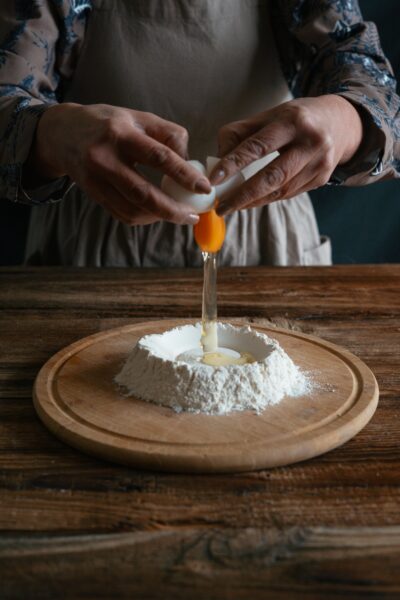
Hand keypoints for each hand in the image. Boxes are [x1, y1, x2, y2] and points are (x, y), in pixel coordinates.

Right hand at [26, 103, 211, 224]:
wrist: (63, 133)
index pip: (159, 157)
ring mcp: (96, 179)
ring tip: (178, 215)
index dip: (184, 175)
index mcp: (122, 134)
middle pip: (143, 193)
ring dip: (159, 217)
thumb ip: (168, 134)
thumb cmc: (108, 124)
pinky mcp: (92, 194)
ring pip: (132, 209)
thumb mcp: (138, 117)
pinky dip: (144, 218)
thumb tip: (190, 163)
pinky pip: (122, 214)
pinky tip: (157, 213)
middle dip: (172, 210)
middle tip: (193, 216)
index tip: (204, 188)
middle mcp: (105, 158)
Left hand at [210, 95, 362, 215]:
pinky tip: (252, 201)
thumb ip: (239, 134)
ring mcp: (319, 163)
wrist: (340, 123)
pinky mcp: (321, 179)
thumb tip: (218, 160)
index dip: (233, 164)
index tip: (213, 180)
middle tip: (221, 207)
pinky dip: (268, 199)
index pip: (258, 146)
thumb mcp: (269, 115)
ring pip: (281, 190)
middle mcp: (310, 142)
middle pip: (272, 176)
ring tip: (232, 206)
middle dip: (243, 195)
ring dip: (253, 202)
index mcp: (293, 121)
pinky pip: (289, 194)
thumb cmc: (295, 119)